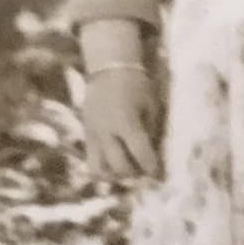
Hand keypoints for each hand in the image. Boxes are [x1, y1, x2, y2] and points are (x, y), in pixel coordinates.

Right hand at [83, 67, 159, 182]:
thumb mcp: (150, 105)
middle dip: (134, 174)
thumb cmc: (136, 84)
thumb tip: (153, 157)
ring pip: (98, 170)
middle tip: (144, 172)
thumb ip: (150, 131)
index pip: (139, 153)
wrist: (108, 68)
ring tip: (128, 170)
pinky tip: (116, 165)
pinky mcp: (86, 135)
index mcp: (125, 121)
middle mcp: (106, 131)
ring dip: (115, 176)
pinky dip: (104, 168)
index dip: (150, 167)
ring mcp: (93, 134)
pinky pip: (91, 160)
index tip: (158, 174)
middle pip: (118, 167)